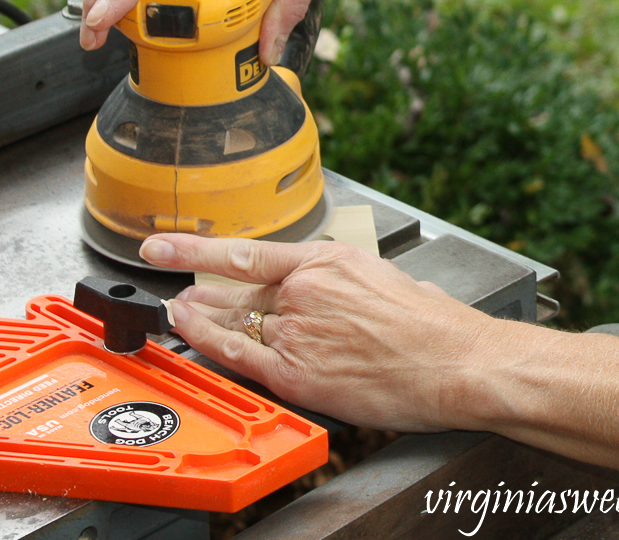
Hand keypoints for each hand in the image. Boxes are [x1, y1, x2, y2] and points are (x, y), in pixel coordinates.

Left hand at [139, 234, 502, 431]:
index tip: (164, 244)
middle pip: (240, 293)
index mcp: (327, 261)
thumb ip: (346, 281)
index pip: (246, 253)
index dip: (195, 249)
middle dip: (203, 289)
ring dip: (202, 317)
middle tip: (175, 285)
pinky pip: (243, 357)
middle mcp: (304, 291)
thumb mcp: (385, 277)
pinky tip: (193, 334)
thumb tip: (336, 290)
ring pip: (235, 324)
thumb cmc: (432, 323)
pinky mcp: (299, 374)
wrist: (454, 362)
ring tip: (179, 311)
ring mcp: (298, 332)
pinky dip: (211, 345)